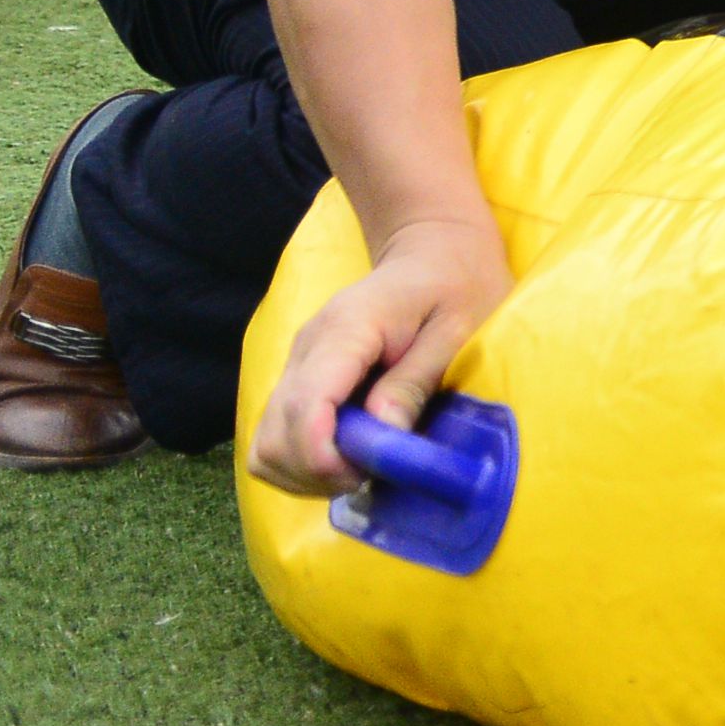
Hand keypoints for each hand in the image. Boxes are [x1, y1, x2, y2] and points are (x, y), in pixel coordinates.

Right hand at [246, 216, 511, 494]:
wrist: (432, 250)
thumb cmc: (458, 283)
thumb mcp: (459, 327)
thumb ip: (416, 380)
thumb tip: (381, 433)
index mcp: (345, 331)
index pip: (305, 406)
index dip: (324, 455)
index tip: (364, 473)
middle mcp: (306, 350)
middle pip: (275, 436)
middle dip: (318, 472)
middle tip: (372, 474)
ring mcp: (297, 366)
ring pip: (266, 446)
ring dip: (308, 474)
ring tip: (363, 468)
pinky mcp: (300, 381)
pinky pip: (278, 440)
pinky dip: (304, 464)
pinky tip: (349, 459)